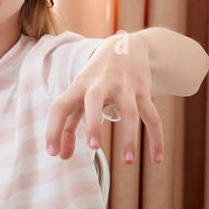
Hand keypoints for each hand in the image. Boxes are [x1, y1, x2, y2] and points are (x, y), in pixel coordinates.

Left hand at [45, 34, 164, 164]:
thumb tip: (62, 156)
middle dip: (93, 123)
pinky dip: (156, 138)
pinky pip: (152, 117)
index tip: (52, 153)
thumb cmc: (94, 79)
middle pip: (94, 100)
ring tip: (127, 161)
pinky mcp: (144, 91)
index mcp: (78, 86)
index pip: (60, 106)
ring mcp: (124, 87)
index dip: (53, 129)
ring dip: (129, 137)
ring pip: (129, 111)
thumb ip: (68, 125)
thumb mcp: (78, 95)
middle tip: (93, 147)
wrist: (125, 46)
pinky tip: (156, 159)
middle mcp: (101, 84)